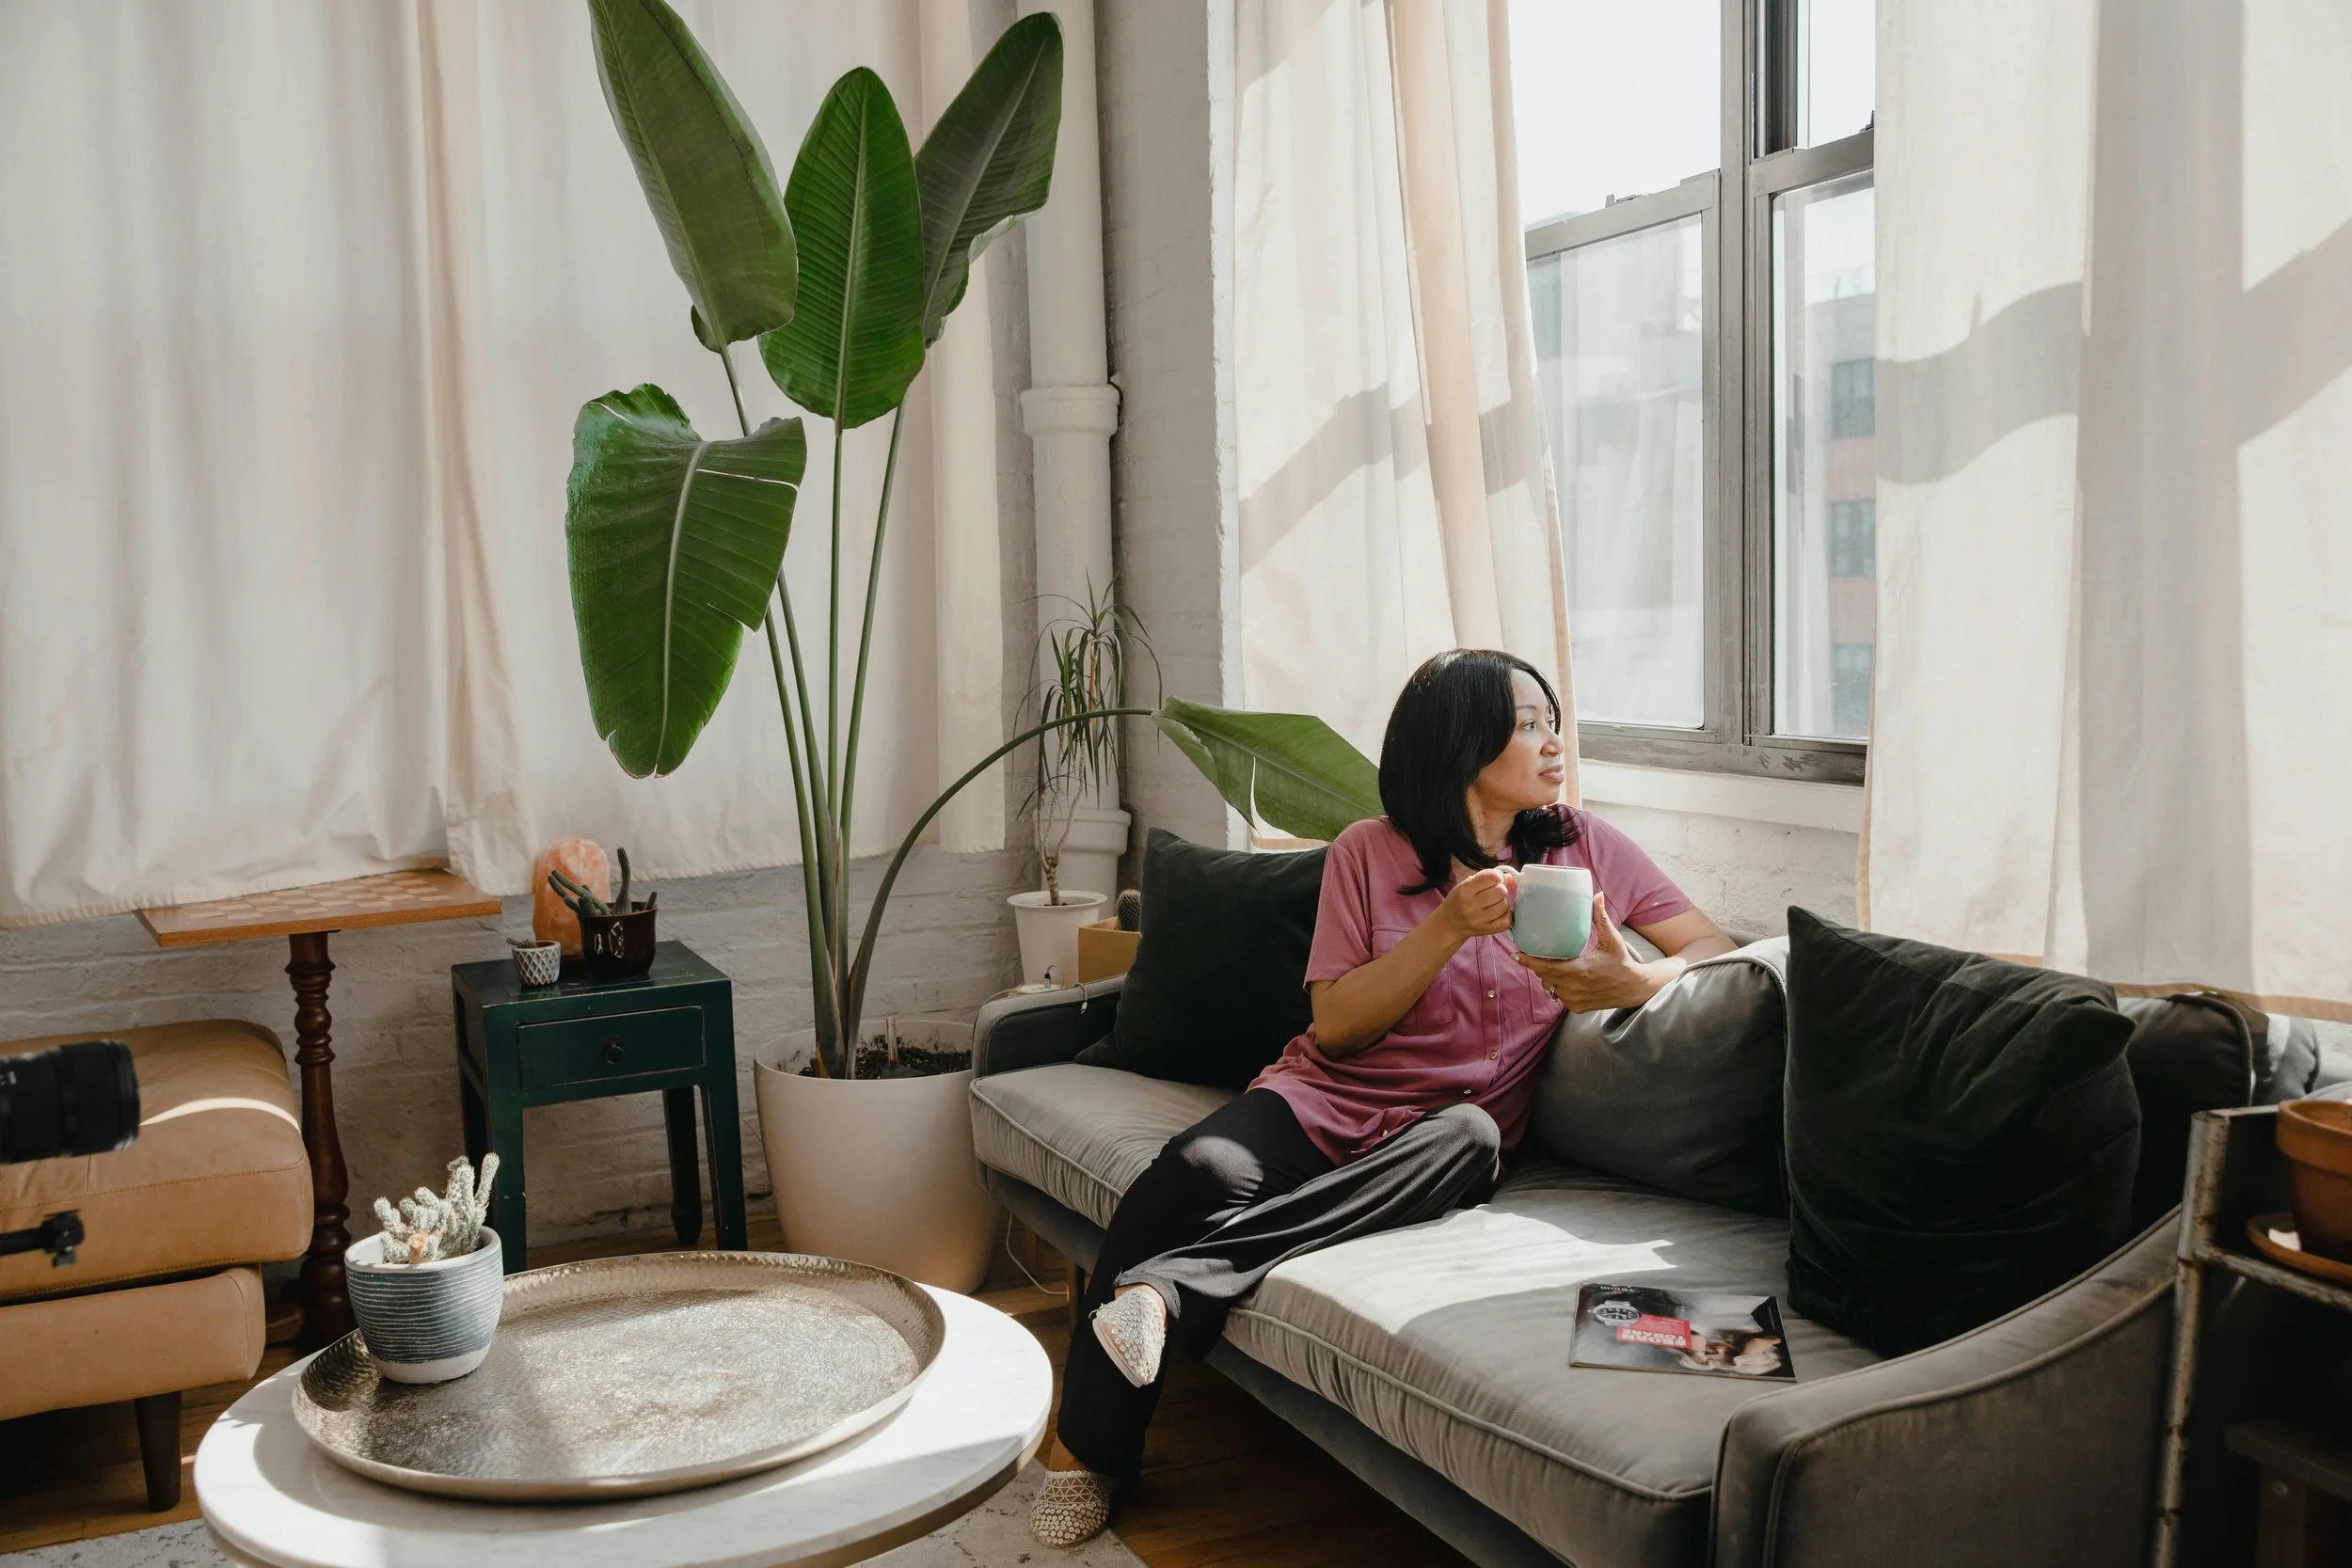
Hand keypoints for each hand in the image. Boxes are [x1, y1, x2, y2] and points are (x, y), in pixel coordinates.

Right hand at [1440, 866, 1517, 941]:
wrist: (1450, 923)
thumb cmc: (1459, 900)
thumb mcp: (1466, 883)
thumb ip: (1487, 877)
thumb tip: (1510, 877)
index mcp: (1465, 890)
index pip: (1491, 877)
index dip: (1497, 876)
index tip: (1495, 879)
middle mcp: (1471, 905)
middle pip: (1500, 891)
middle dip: (1501, 889)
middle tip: (1494, 892)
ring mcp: (1478, 919)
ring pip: (1504, 906)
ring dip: (1503, 902)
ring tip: (1495, 903)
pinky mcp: (1486, 930)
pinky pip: (1506, 921)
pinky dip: (1506, 915)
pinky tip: (1499, 913)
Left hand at [1513, 893, 1667, 1011]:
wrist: (1634, 988)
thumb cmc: (1622, 962)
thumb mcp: (1612, 939)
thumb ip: (1601, 918)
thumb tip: (1597, 895)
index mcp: (1580, 970)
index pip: (1545, 967)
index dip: (1528, 961)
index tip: (1515, 954)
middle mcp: (1574, 988)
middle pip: (1544, 977)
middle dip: (1538, 966)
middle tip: (1537, 954)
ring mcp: (1575, 1000)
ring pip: (1550, 988)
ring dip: (1548, 977)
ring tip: (1551, 964)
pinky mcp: (1577, 1008)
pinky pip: (1559, 996)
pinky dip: (1558, 987)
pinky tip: (1563, 978)